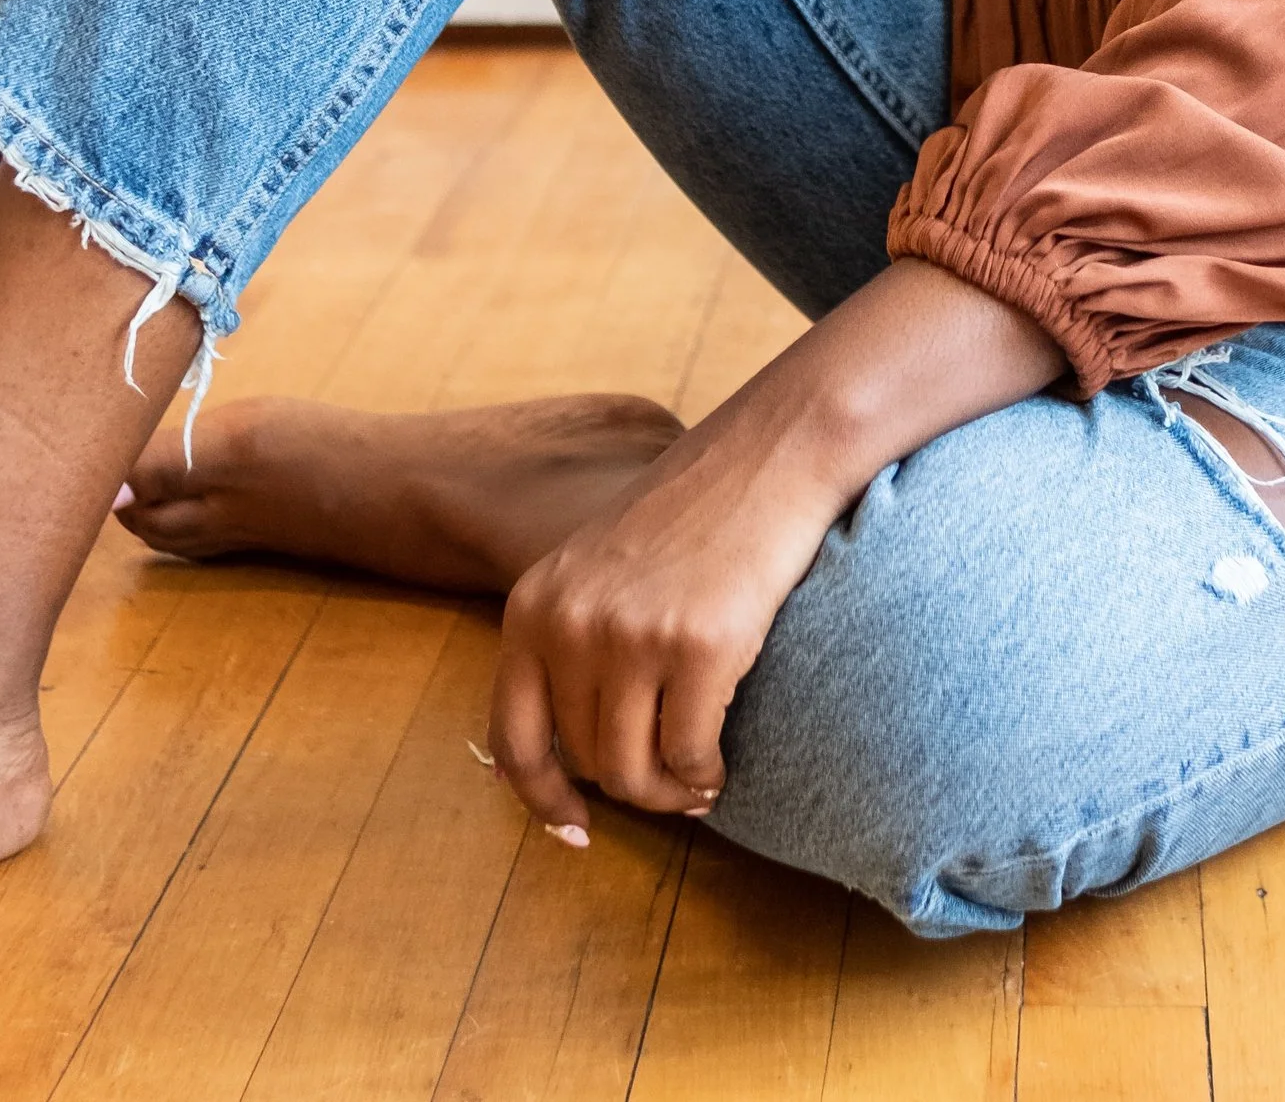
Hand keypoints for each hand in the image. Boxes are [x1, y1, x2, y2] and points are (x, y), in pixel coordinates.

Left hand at [489, 423, 838, 829]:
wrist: (771, 454)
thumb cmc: (696, 512)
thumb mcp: (599, 568)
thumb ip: (571, 643)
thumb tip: (558, 757)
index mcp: (532, 606)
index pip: (513, 740)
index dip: (542, 799)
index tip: (576, 829)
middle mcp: (570, 624)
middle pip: (586, 761)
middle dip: (632, 786)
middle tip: (674, 781)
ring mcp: (631, 636)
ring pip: (633, 773)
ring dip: (670, 794)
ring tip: (698, 782)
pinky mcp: (697, 646)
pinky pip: (690, 756)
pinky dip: (706, 776)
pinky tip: (721, 767)